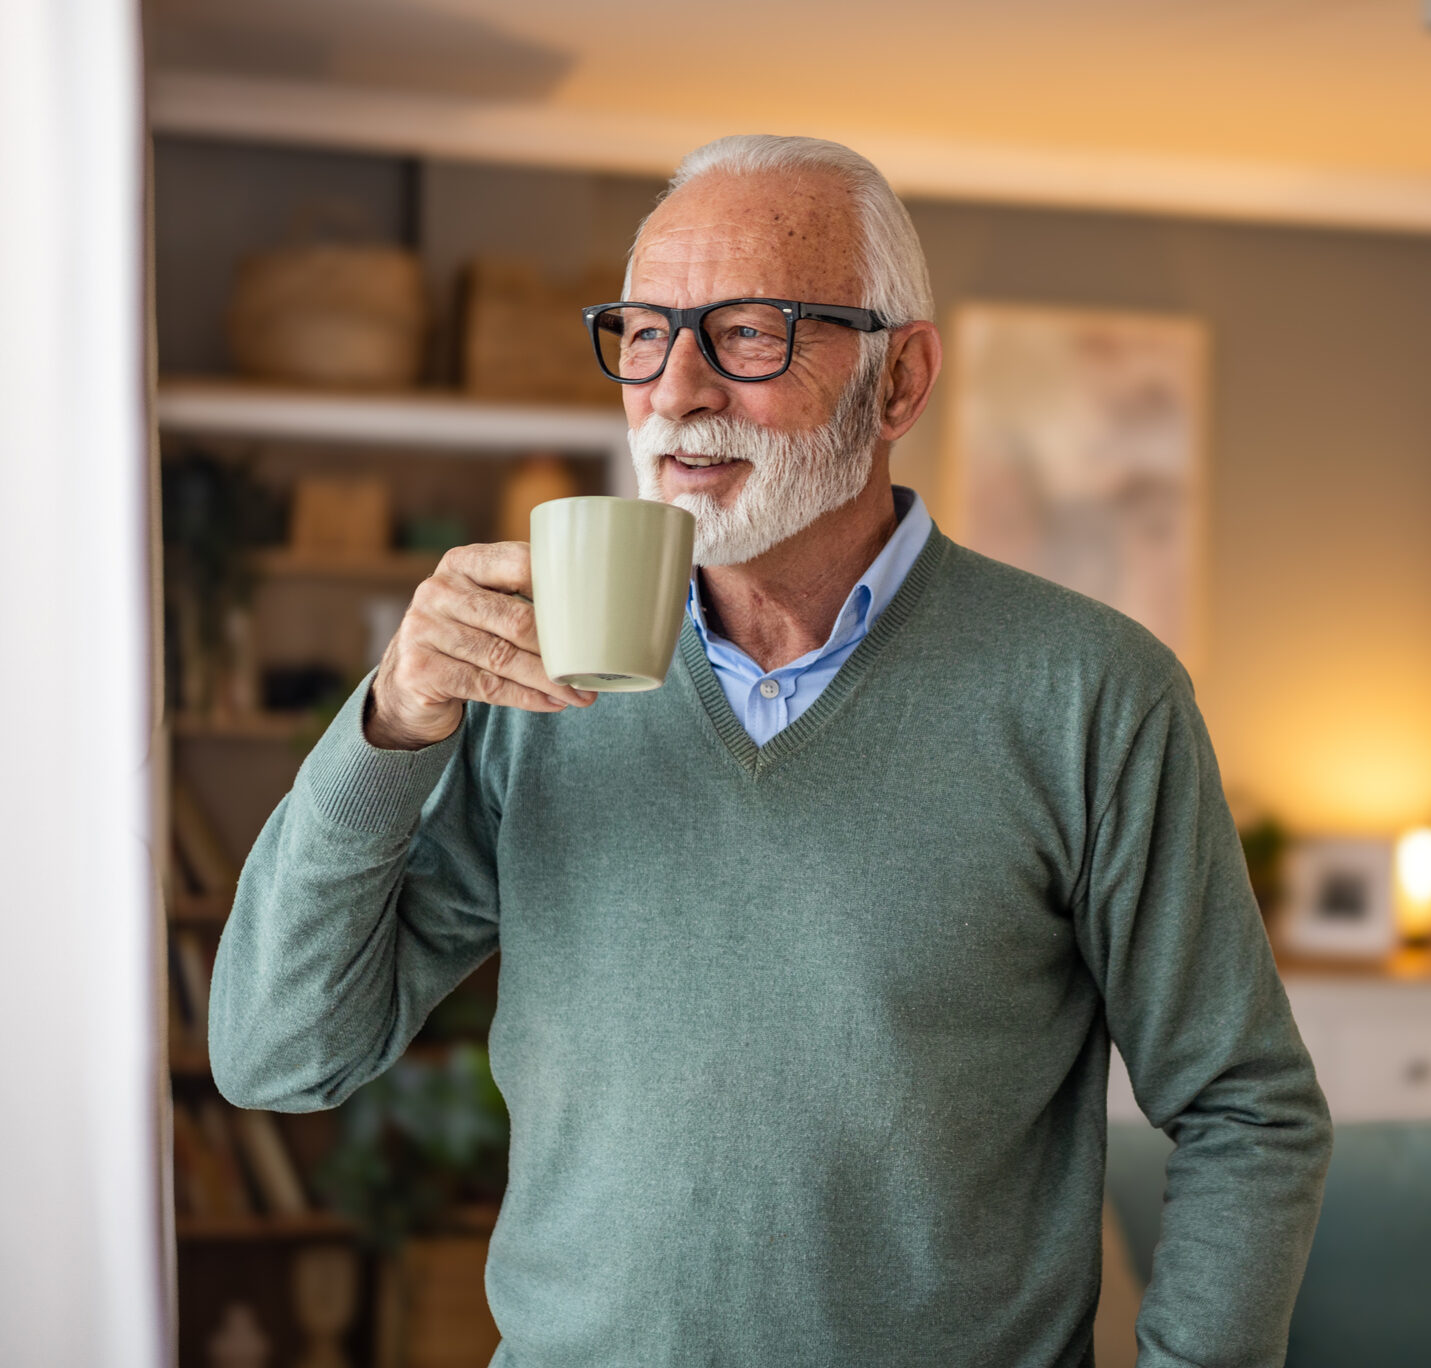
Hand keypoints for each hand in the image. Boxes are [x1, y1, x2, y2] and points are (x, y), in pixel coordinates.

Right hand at [364, 542, 595, 749]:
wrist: (408, 680)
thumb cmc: (464, 637)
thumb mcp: (483, 606)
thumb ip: (520, 598)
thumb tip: (591, 616)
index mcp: (461, 563)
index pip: (518, 563)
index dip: (558, 588)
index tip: (592, 614)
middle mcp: (438, 590)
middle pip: (514, 618)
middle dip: (560, 648)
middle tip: (592, 669)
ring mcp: (423, 628)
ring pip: (503, 657)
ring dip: (548, 680)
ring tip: (580, 694)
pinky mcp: (420, 669)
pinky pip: (487, 686)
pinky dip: (526, 697)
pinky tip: (552, 703)